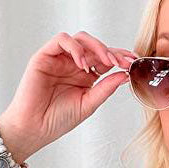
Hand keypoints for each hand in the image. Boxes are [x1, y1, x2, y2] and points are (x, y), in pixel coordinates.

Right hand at [0, 30, 137, 157]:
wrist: (34, 129)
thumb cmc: (57, 120)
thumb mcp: (88, 104)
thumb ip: (105, 88)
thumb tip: (125, 75)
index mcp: (85, 76)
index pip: (105, 59)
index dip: (120, 57)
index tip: (134, 62)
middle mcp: (72, 64)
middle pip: (95, 46)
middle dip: (112, 51)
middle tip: (123, 62)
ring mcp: (59, 59)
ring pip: (80, 39)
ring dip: (96, 47)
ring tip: (106, 62)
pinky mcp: (44, 56)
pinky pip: (62, 40)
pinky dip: (75, 48)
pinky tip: (83, 64)